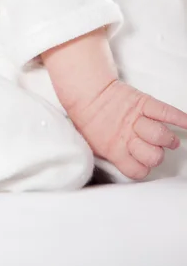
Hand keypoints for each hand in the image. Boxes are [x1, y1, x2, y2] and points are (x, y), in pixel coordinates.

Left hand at [68, 80, 186, 179]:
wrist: (87, 94)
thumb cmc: (90, 121)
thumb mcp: (96, 145)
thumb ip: (115, 156)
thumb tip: (133, 165)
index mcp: (113, 151)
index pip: (139, 171)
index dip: (143, 168)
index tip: (142, 161)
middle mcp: (126, 137)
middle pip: (154, 156)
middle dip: (155, 153)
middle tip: (152, 146)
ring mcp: (136, 120)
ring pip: (160, 136)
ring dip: (166, 138)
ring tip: (167, 138)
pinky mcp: (142, 102)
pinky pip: (165, 111)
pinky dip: (179, 117)